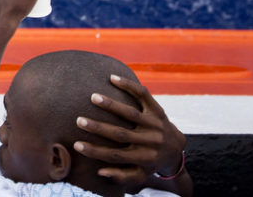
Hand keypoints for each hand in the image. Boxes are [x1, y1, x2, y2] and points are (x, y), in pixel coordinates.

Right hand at [73, 74, 186, 190]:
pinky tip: (112, 78)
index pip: (116, 156)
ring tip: (93, 97)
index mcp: (145, 158)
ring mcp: (155, 124)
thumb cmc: (150, 161)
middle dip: (98, 128)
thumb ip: (122, 176)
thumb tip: (100, 173)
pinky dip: (128, 85)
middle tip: (79, 120)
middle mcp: (151, 141)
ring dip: (111, 105)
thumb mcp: (140, 174)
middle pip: (121, 134)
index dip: (95, 152)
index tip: (77, 145)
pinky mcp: (158, 109)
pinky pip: (143, 95)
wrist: (175, 147)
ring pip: (131, 113)